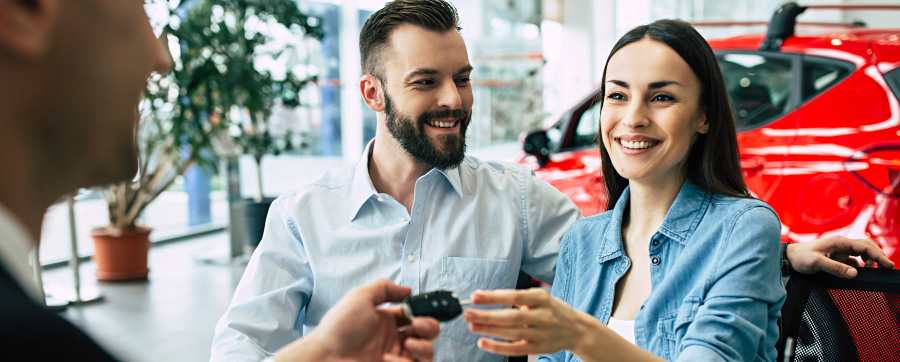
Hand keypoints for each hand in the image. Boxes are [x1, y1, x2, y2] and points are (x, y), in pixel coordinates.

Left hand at [275, 279, 439, 361]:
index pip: (415, 313)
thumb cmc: (339, 327)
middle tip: (416, 325)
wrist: (327, 356)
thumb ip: (385, 288)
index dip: (423, 310)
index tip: (420, 309)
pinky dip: (409, 361)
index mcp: (387, 319)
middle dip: (429, 326)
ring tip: (408, 344)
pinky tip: (390, 358)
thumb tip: (408, 289)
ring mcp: (395, 355)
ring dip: (424, 346)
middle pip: (427, 332)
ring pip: (427, 351)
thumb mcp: (360, 297)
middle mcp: (393, 337)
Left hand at [462, 288, 591, 355]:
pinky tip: (483, 342)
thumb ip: (517, 298)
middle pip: (511, 317)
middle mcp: (543, 316)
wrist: (577, 330)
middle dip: (487, 315)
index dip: (494, 297)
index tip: (475, 296)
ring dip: (489, 330)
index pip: (514, 296)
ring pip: (511, 333)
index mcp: (542, 298)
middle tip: (468, 313)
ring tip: (472, 325)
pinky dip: (498, 347)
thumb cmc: (552, 310)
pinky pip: (515, 349)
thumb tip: (486, 298)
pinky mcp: (538, 348)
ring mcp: (541, 334)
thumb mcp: (540, 297)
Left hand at [786, 236, 894, 278]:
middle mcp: (841, 244)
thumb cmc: (801, 258)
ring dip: (870, 259)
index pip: (864, 246)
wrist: (789, 257)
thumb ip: (836, 268)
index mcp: (839, 242)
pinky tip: (862, 271)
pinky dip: (860, 264)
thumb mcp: (817, 263)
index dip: (878, 255)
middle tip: (888, 267)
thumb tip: (855, 273)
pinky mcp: (836, 256)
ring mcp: (839, 250)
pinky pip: (853, 259)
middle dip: (878, 256)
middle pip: (866, 247)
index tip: (888, 264)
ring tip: (876, 269)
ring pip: (860, 252)